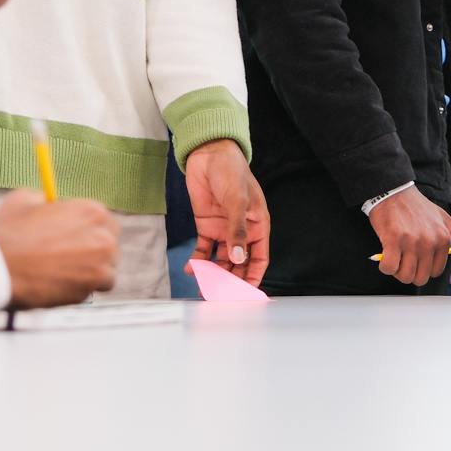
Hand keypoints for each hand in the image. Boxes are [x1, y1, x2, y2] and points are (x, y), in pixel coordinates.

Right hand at [0, 188, 119, 306]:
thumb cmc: (7, 231)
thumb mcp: (26, 199)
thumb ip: (48, 201)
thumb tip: (52, 205)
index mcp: (92, 212)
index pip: (107, 221)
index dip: (92, 230)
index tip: (80, 236)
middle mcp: (103, 240)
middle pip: (110, 246)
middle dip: (94, 251)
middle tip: (73, 256)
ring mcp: (98, 269)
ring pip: (107, 271)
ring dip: (91, 272)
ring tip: (65, 271)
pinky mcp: (86, 292)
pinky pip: (91, 290)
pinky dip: (79, 289)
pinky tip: (58, 283)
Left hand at [183, 139, 268, 285]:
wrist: (209, 154)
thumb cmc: (232, 172)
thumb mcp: (238, 201)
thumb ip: (237, 231)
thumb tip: (238, 258)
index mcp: (258, 226)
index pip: (259, 259)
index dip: (253, 277)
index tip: (245, 294)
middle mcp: (242, 232)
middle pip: (239, 263)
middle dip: (231, 280)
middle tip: (221, 295)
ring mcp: (224, 230)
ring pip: (221, 260)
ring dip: (214, 273)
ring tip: (204, 287)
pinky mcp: (206, 226)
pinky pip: (203, 249)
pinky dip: (198, 260)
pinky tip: (191, 269)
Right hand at [369, 189, 450, 285]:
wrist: (393, 191)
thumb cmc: (416, 206)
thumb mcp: (441, 217)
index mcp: (443, 239)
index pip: (436, 272)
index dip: (424, 269)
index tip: (417, 259)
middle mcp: (429, 242)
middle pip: (420, 278)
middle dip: (410, 273)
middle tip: (403, 260)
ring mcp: (411, 242)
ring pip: (405, 276)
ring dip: (397, 271)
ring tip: (394, 257)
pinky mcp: (393, 241)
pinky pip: (389, 267)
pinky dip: (385, 266)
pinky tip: (385, 256)